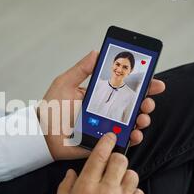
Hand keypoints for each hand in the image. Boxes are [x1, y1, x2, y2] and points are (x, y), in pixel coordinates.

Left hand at [39, 51, 164, 159]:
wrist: (42, 134)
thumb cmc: (51, 108)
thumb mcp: (65, 83)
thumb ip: (81, 69)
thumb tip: (97, 51)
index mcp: (99, 94)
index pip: (124, 86)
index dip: (141, 83)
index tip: (152, 79)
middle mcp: (106, 110)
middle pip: (133, 104)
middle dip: (146, 102)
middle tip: (148, 101)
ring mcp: (107, 126)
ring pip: (132, 123)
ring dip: (142, 119)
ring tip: (141, 118)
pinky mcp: (104, 141)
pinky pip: (122, 140)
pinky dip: (133, 138)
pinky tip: (134, 134)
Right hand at [52, 133, 143, 193]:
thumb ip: (64, 189)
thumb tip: (71, 174)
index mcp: (85, 188)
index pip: (99, 157)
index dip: (106, 143)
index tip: (110, 136)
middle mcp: (105, 192)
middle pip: (120, 161)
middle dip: (117, 158)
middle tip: (112, 164)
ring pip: (132, 175)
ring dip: (126, 175)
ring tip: (118, 182)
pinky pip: (139, 193)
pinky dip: (134, 192)